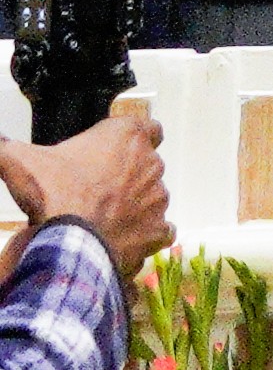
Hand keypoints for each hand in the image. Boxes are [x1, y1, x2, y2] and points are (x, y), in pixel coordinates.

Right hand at [0, 106, 170, 277]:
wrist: (69, 242)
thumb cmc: (53, 194)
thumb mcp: (21, 161)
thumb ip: (6, 147)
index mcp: (127, 137)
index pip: (146, 128)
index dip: (130, 139)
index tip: (113, 150)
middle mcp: (151, 164)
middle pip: (144, 165)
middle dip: (125, 176)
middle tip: (94, 191)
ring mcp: (158, 198)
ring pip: (151, 197)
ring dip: (132, 205)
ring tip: (101, 217)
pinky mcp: (157, 229)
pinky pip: (159, 230)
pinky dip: (143, 234)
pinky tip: (121, 237)